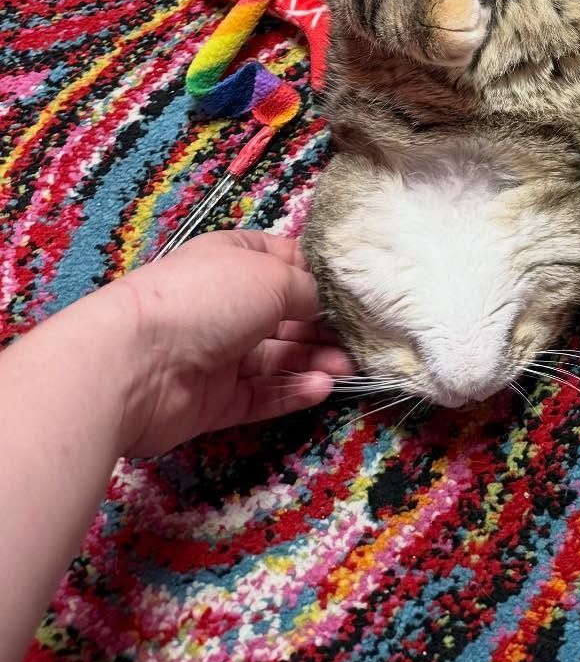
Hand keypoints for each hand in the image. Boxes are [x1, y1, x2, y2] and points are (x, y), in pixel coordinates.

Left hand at [101, 231, 350, 456]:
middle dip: (325, 327)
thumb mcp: (271, 277)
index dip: (322, 277)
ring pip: (278, 359)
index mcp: (235, 260)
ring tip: (346, 369)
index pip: (287, 264)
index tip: (358, 293)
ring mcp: (220, 354)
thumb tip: (328, 304)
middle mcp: (228, 304)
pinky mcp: (215, 400)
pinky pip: (261, 395)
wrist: (136, 365)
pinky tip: (320, 389)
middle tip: (361, 341)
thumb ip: (310, 291)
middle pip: (288, 316)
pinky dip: (291, 392)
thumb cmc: (207, 299)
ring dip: (314, 361)